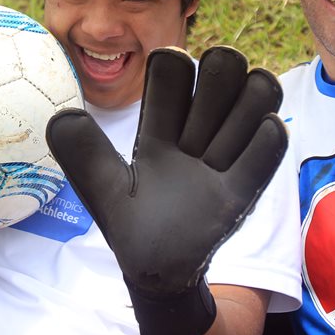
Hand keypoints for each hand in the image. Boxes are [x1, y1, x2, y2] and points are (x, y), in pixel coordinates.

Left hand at [46, 45, 286, 334]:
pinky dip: (266, 138)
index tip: (161, 114)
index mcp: (158, 122)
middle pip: (224, 64)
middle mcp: (197, 126)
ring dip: (244, 110)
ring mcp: (228, 150)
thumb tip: (62, 116)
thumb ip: (84, 154)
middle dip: (213, 89)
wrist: (159, 271)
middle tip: (193, 140)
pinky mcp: (249, 184)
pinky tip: (247, 152)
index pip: (172, 66)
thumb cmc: (131, 222)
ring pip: (259, 89)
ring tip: (217, 154)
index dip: (171, 74)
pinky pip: (272, 141)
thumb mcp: (103, 190)